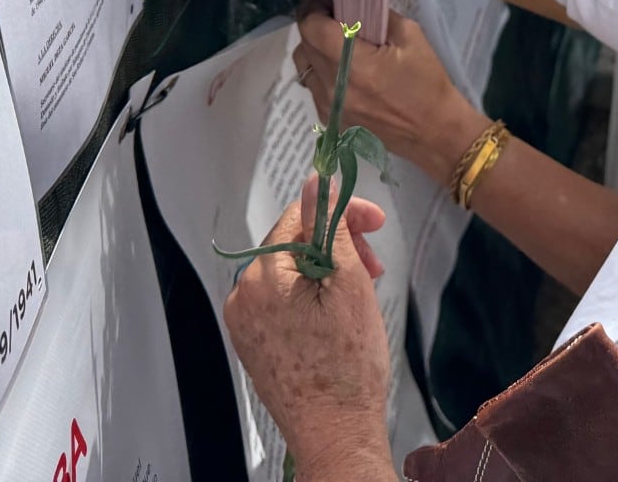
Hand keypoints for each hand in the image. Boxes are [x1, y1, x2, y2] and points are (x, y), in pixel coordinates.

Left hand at [224, 178, 393, 477]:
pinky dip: (310, 296)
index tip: (374, 223)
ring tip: (360, 292)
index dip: (342, 213)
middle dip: (337, 245)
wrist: (336, 434)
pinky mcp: (253, 344)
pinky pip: (281, 302)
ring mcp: (245, 323)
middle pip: (293, 244)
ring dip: (327, 271)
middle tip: (373, 265)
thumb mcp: (350, 283)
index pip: (300, 216)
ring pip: (289, 273)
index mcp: (264, 277)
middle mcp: (243, 296)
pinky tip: (337, 314)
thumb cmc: (347, 368)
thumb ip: (330, 227)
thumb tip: (316, 183)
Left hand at [296, 12, 484, 179]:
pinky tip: (344, 66)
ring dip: (314, 47)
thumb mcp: (411, 37)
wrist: (436, 133)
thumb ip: (379, 16)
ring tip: (336, 38)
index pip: (312, 28)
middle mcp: (334, 88)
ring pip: (304, 66)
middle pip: (304, 45)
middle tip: (332, 10)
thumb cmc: (428, 83)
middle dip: (313, 22)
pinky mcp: (332, 120)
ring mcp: (330, 107)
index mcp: (355, 65)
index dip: (311, 5)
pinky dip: (322, 69)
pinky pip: (314, 86)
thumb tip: (357, 0)